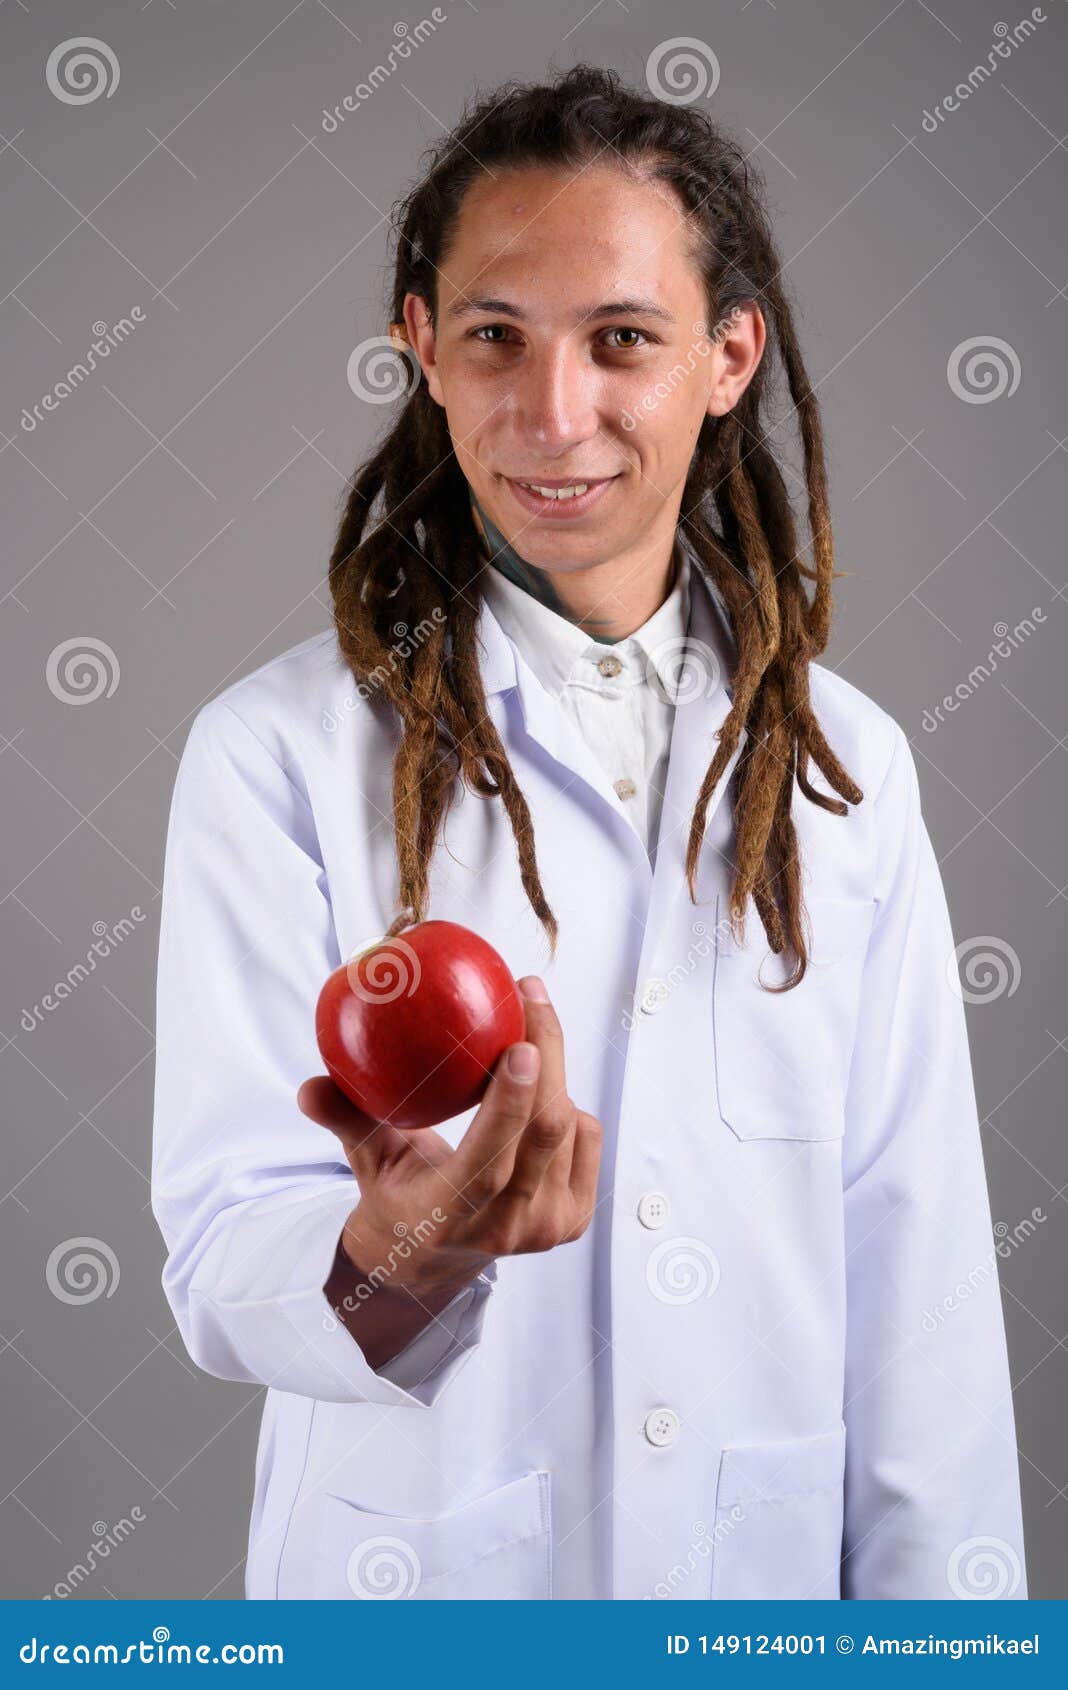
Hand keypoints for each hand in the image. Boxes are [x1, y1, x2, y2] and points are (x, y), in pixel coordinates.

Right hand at [298, 976, 602, 1300]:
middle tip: (529, 995)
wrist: (433, 1259)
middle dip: (547, 1054)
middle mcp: (506, 1229)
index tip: (519, 1046)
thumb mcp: (365, 1160)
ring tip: (529, 1025)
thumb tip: (310, 1086)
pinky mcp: (575, 1219)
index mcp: (449, 1217)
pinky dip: (568, 1101)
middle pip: (543, 1133)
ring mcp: (547, 1229)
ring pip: (568, 1129)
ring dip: (553, 1072)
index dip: (508, 1106)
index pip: (488, 1166)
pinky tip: (541, 1084)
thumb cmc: (398, 1195)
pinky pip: (587, 1138)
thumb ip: (343, 1119)